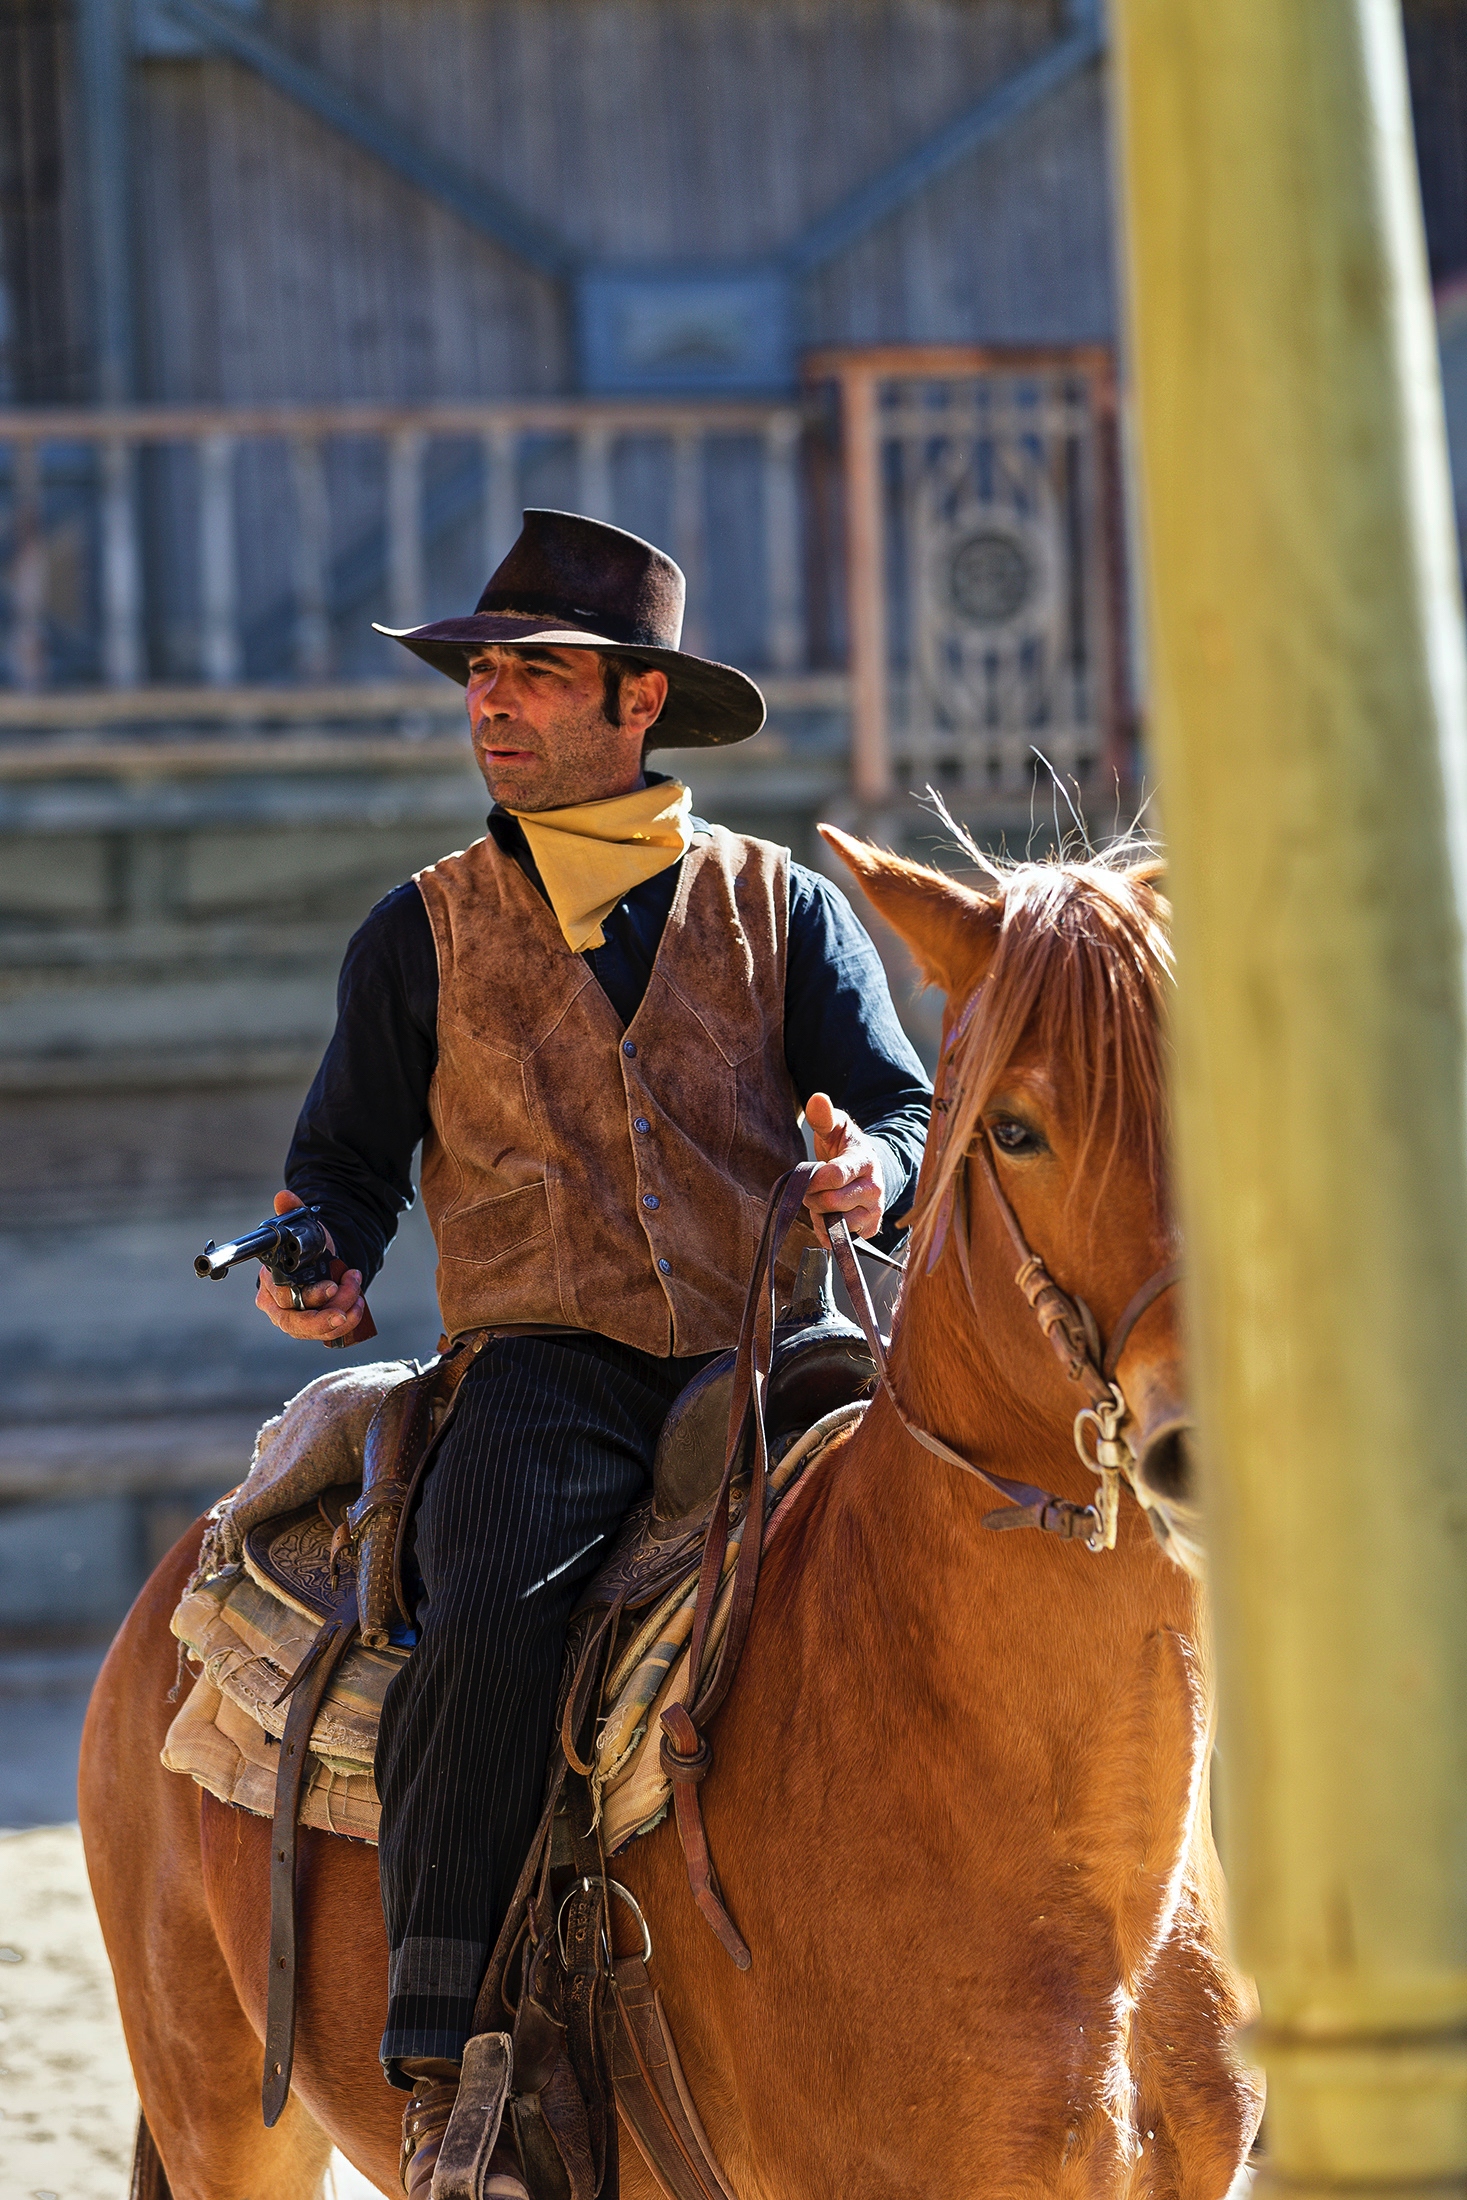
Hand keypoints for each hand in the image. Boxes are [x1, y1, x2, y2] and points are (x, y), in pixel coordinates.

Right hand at [253, 1189, 366, 1342]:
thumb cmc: (309, 1246)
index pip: (282, 1297)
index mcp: (269, 1283)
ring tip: (358, 1291)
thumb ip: (292, 1211)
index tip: (332, 1287)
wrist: (325, 1260)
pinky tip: (359, 1303)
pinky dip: (347, 1322)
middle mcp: (277, 1306)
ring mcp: (294, 1321)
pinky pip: (327, 1334)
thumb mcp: (304, 1227)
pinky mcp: (312, 1329)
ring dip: (343, 1313)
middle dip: (326, 1315)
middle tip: (350, 1301)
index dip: (308, 1296)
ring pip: (315, 1329)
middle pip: (296, 1322)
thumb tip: (284, 1197)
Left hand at [802, 1093, 886, 1244]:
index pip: (835, 1176)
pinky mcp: (870, 1228)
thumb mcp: (835, 1127)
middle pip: (831, 1201)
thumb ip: (824, 1115)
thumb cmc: (846, 1147)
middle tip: (811, 1187)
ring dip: (819, 1213)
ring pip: (836, 1223)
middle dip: (812, 1196)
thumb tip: (817, 1099)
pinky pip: (839, 1238)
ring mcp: (874, 1211)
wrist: (867, 1169)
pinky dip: (826, 1230)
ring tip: (822, 1199)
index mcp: (865, 1161)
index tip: (809, 1173)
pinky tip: (828, 1214)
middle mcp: (875, 1188)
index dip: (814, 1178)